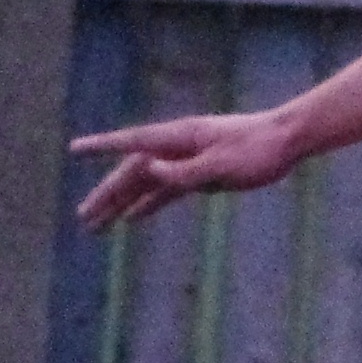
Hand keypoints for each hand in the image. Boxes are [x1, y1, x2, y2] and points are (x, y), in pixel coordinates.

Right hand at [71, 110, 306, 229]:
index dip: (101, 146)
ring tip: (97, 224)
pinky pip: (167, 191)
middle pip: (133, 172)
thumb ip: (184, 171)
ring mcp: (186, 161)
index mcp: (177, 138)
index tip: (75, 149)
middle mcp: (175, 148)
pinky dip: (149, 204)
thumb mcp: (221, 164)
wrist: (286, 140)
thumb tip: (146, 169)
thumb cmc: (257, 149)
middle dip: (106, 194)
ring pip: (146, 184)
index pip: (131, 142)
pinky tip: (131, 218)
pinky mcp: (200, 174)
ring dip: (122, 203)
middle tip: (83, 217)